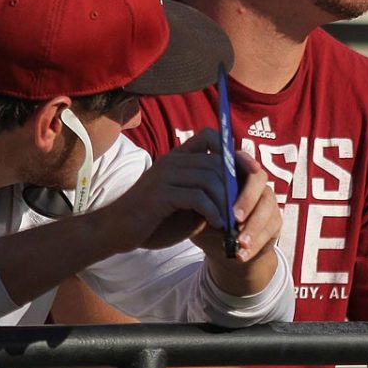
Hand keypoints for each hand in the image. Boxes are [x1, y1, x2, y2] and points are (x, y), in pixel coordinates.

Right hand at [106, 130, 277, 260]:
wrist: (115, 231)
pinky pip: (196, 197)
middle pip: (217, 163)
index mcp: (179, 157)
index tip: (252, 172)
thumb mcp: (187, 204)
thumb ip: (209, 195)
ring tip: (232, 221)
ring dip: (225, 203)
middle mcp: (172, 159)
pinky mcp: (159, 193)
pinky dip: (212, 211)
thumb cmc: (154, 219)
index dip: (234, 151)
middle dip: (236, 188)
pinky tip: (217, 224)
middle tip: (243, 210)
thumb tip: (241, 196)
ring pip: (210, 179)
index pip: (211, 136)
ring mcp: (165, 174)